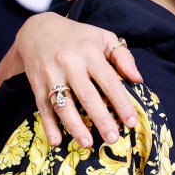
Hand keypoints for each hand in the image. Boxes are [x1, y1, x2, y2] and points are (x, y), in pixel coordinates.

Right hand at [10, 12, 143, 148]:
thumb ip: (123, 57)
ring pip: (63, 105)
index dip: (121, 103)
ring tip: (88, 144)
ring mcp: (51, 75)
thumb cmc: (79, 37)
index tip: (131, 122)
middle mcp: (69, 64)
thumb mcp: (104, 38)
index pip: (109, 81)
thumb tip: (138, 79)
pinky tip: (56, 141)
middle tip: (113, 138)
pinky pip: (43, 108)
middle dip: (101, 119)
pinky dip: (48, 126)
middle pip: (87, 96)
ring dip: (75, 126)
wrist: (38, 30)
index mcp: (89, 53)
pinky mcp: (36, 85)